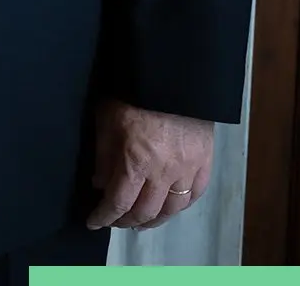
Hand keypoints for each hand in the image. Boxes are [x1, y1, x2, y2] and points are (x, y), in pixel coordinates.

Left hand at [85, 99, 213, 229]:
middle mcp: (164, 172)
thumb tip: (100, 185)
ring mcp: (188, 169)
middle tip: (116, 221)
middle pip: (146, 211)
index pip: (119, 203)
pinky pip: (195, 194)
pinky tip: (170, 205)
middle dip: (126, 221)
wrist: (171, 76)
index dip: (104, 216)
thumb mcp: (106, 122)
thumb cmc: (132, 95)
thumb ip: (103, 157)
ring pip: (173, 208)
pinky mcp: (205, 161)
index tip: (93, 222)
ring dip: (155, 219)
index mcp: (136, 162)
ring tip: (142, 220)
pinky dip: (180, 205)